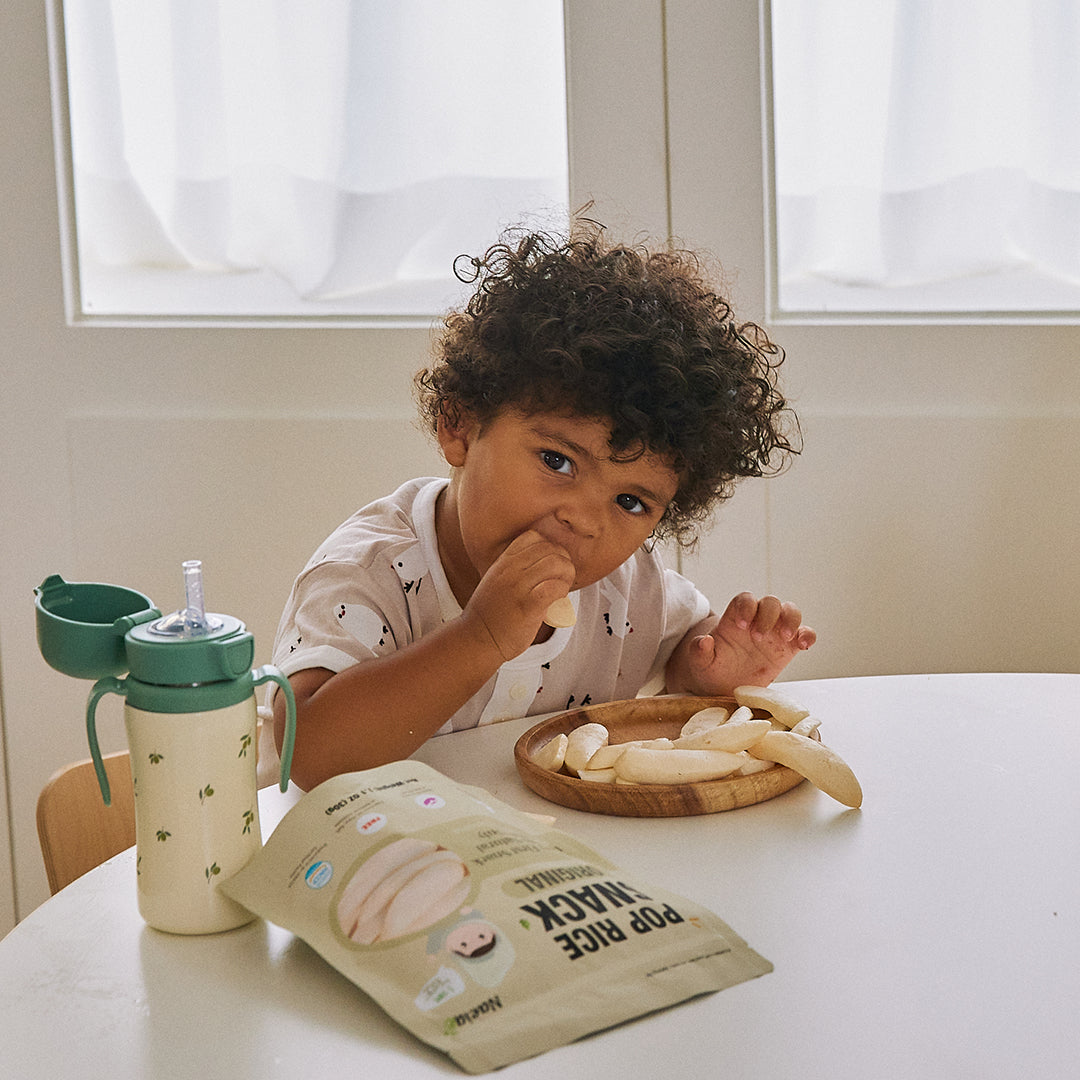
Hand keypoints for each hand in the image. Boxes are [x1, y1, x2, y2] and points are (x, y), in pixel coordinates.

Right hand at [462, 530, 574, 660]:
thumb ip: (514, 570)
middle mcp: (510, 570)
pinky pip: (554, 587)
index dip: (549, 547)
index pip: (533, 536)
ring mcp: (518, 586)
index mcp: (503, 562)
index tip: (551, 565)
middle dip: (564, 561)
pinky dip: (562, 590)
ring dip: (566, 575)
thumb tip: (545, 566)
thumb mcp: (496, 582)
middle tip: (563, 578)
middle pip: (550, 547)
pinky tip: (558, 600)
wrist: (476, 640)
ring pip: (556, 563)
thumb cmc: (490, 615)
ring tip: (561, 589)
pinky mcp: (527, 606)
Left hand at [668, 592, 815, 695]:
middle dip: (768, 615)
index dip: (746, 607)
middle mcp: (757, 621)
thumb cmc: (711, 669)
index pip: (744, 600)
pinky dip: (808, 635)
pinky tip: (804, 645)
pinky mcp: (788, 647)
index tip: (742, 626)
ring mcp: (774, 632)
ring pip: (789, 611)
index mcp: (734, 620)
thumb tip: (704, 641)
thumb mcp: (700, 663)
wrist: (724, 687)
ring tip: (786, 637)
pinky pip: (804, 633)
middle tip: (759, 637)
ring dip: (791, 620)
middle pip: (770, 602)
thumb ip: (698, 652)